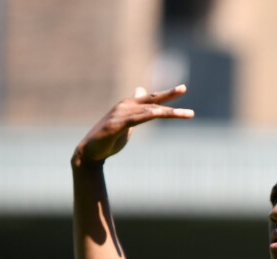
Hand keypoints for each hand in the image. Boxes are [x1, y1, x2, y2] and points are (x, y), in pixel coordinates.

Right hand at [72, 85, 193, 167]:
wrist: (90, 152)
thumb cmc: (110, 138)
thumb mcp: (127, 122)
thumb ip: (137, 110)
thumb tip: (142, 92)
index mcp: (130, 106)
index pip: (152, 98)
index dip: (167, 93)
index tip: (182, 88)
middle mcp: (125, 106)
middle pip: (152, 101)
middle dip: (170, 96)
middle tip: (184, 88)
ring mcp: (120, 114)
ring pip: (149, 111)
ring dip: (168, 112)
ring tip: (186, 113)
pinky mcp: (115, 125)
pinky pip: (135, 119)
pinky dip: (146, 115)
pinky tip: (157, 113)